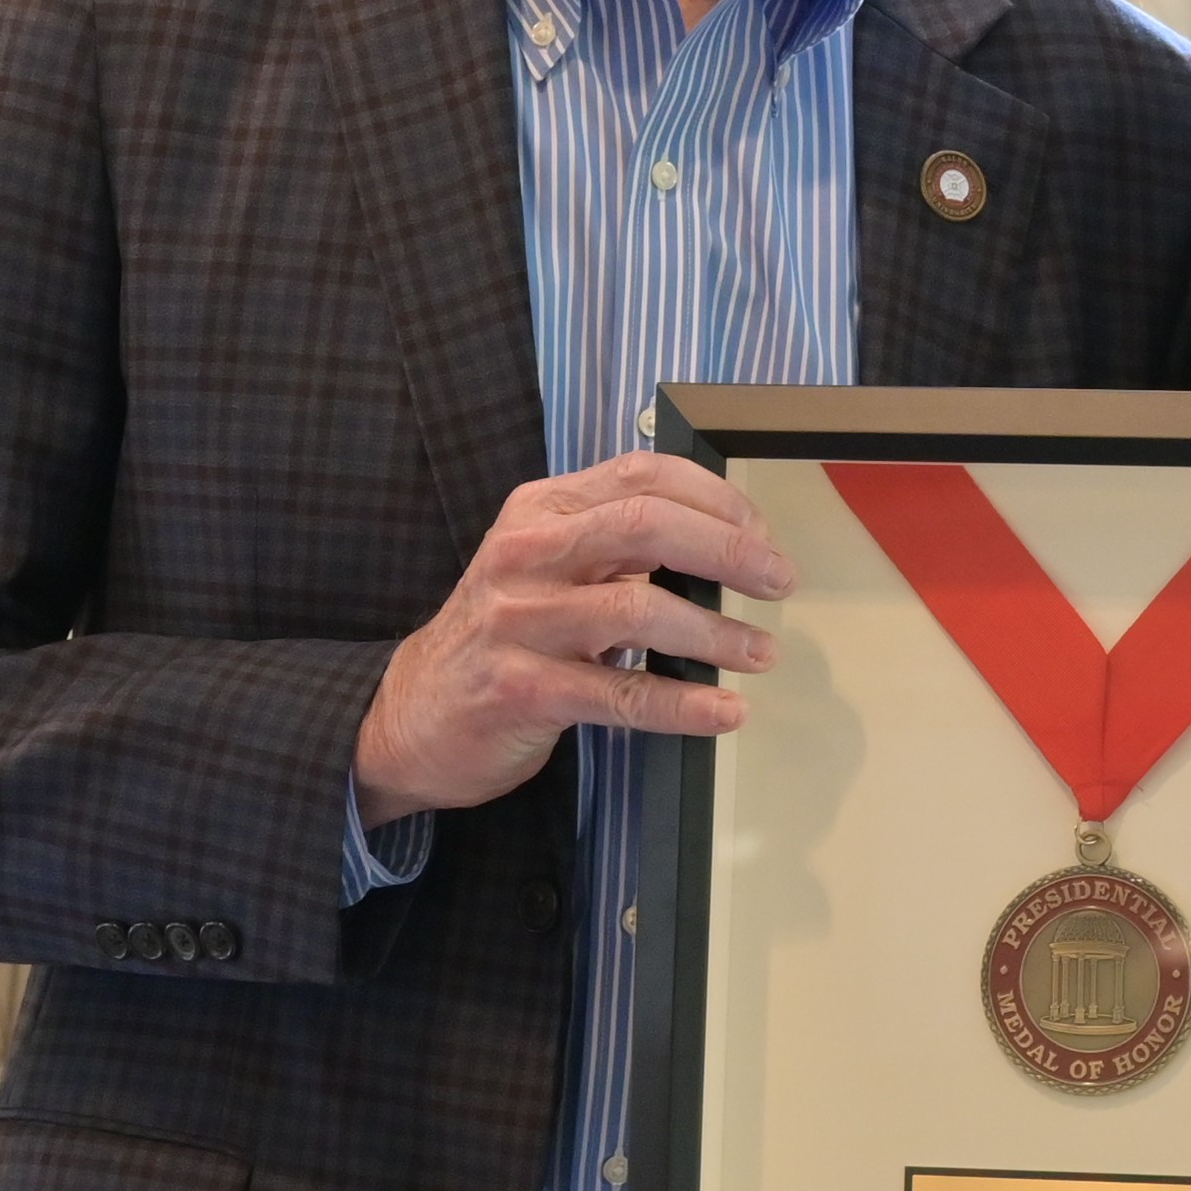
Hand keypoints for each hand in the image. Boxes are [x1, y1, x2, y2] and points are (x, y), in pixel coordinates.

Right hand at [355, 452, 792, 822]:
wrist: (412, 714)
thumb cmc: (503, 638)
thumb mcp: (546, 569)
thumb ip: (614, 547)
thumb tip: (722, 547)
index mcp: (540, 511)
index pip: (641, 475)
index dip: (715, 499)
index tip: (762, 532)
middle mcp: (526, 555)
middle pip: (646, 526)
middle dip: (728, 550)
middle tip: (779, 579)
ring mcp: (518, 622)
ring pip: (638, 608)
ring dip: (716, 632)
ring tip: (761, 652)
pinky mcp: (521, 690)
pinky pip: (620, 692)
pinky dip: (683, 703)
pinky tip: (724, 711)